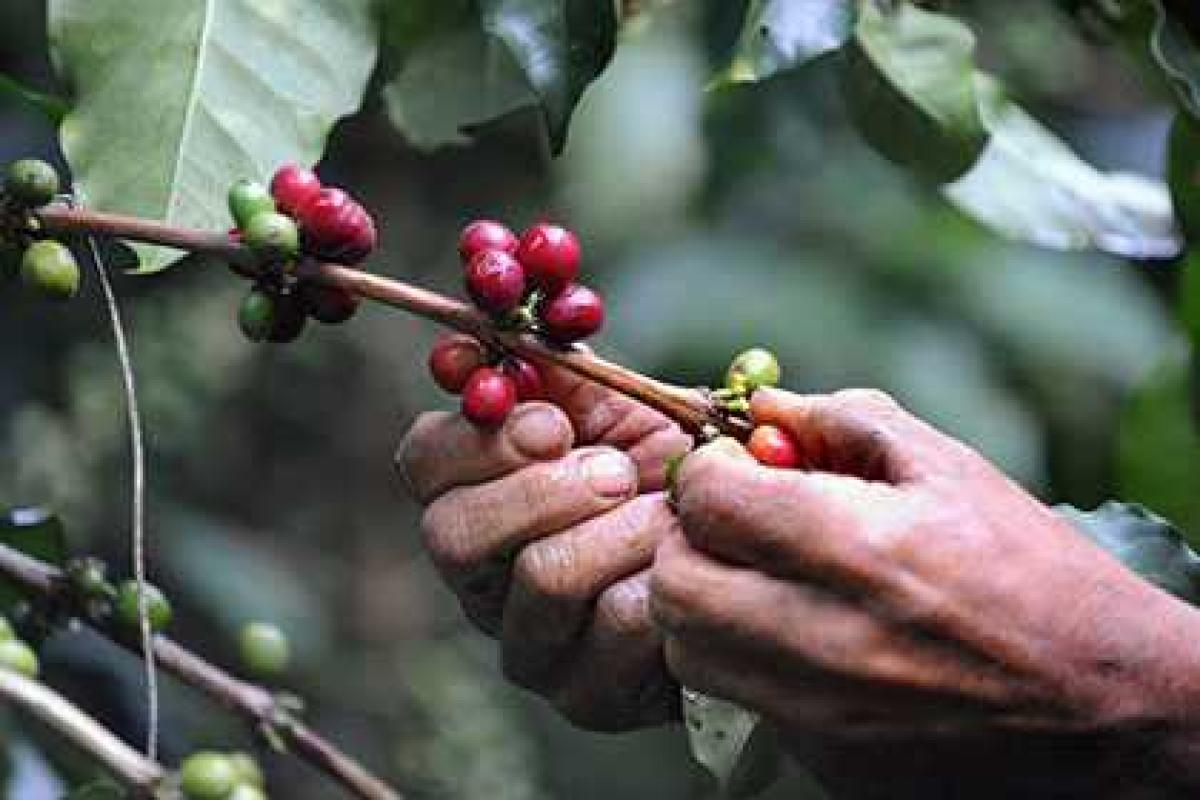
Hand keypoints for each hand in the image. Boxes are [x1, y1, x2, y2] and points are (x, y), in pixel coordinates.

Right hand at [397, 360, 691, 731]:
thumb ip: (556, 371)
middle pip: (454, 536)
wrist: (742, 552)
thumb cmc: (668, 471)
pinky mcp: (586, 695)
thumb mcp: (616, 407)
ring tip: (670, 512)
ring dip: (625, 529)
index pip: (422, 463)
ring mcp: (528, 645)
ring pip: (542, 577)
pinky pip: (616, 625)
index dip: (481, 438)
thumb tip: (487, 337)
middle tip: (621, 473)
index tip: (553, 424)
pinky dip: (664, 577)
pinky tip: (686, 564)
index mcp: (474, 497)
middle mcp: (481, 580)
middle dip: (550, 489)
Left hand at [653, 388, 1199, 796]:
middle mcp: (825, 636)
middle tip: (731, 523)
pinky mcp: (824, 751)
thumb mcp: (949, 468)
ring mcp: (819, 706)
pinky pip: (737, 694)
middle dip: (687, 538)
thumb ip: (846, 422)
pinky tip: (793, 631)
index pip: (709, 500)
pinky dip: (741, 654)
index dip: (708, 471)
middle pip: (676, 581)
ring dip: (701, 599)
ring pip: (687, 647)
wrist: (1098, 699)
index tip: (737, 467)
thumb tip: (765, 407)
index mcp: (858, 548)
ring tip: (756, 577)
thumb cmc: (1030, 571)